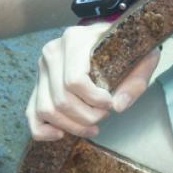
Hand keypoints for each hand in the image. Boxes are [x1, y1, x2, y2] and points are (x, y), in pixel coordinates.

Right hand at [26, 20, 160, 142]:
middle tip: (105, 116)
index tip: (110, 103)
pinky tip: (62, 134)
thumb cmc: (124, 48)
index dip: (94, 100)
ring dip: (71, 126)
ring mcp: (41, 70)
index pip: (74, 80)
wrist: (107, 38)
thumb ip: (135, 81)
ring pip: (46, 110)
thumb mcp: (141, 58)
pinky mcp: (37, 86)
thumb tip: (117, 107)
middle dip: (87, 117)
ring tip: (92, 127)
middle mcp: (51, 53)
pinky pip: (31, 114)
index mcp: (74, 40)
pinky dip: (43, 131)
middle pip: (61, 99)